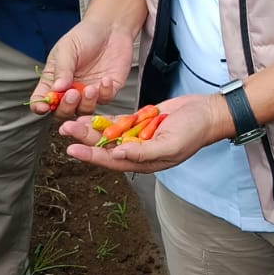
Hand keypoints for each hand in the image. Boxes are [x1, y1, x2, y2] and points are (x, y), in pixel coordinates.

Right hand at [32, 17, 137, 118]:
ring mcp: (88, 93)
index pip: (41, 99)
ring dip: (86, 103)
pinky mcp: (108, 91)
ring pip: (84, 110)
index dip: (40, 106)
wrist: (110, 28)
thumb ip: (62, 69)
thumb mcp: (67, 48)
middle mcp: (70, 90)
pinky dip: (105, 93)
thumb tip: (56, 89)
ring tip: (90, 88)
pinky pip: (105, 100)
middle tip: (71, 94)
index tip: (43, 107)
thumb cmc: (84, 36)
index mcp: (54, 80)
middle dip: (66, 107)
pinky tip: (106, 80)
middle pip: (62, 111)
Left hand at [58, 93, 227, 172]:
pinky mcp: (140, 122)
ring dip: (90, 129)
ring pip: (108, 134)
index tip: (73, 149)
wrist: (208, 113)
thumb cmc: (194, 131)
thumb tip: (117, 155)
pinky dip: (103, 120)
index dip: (91, 156)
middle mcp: (137, 151)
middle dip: (85, 139)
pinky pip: (117, 123)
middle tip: (66, 131)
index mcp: (144, 161)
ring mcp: (138, 136)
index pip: (112, 161)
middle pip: (105, 147)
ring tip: (71, 123)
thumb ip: (144, 152)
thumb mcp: (170, 144)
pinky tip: (88, 116)